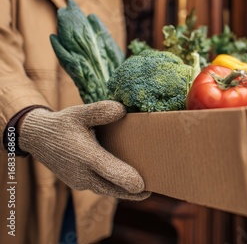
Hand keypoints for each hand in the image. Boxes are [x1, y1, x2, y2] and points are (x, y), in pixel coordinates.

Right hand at [19, 101, 150, 200]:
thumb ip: (100, 110)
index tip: (142, 185)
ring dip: (124, 192)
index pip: (108, 170)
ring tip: (144, 189)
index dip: (125, 179)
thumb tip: (122, 110)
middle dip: (132, 193)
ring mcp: (80, 181)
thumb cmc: (62, 124)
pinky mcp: (79, 184)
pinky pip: (100, 188)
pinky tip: (127, 182)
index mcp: (84, 155)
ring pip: (107, 191)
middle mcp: (82, 173)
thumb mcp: (79, 112)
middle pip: (112, 188)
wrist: (37, 139)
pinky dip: (114, 187)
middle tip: (151, 190)